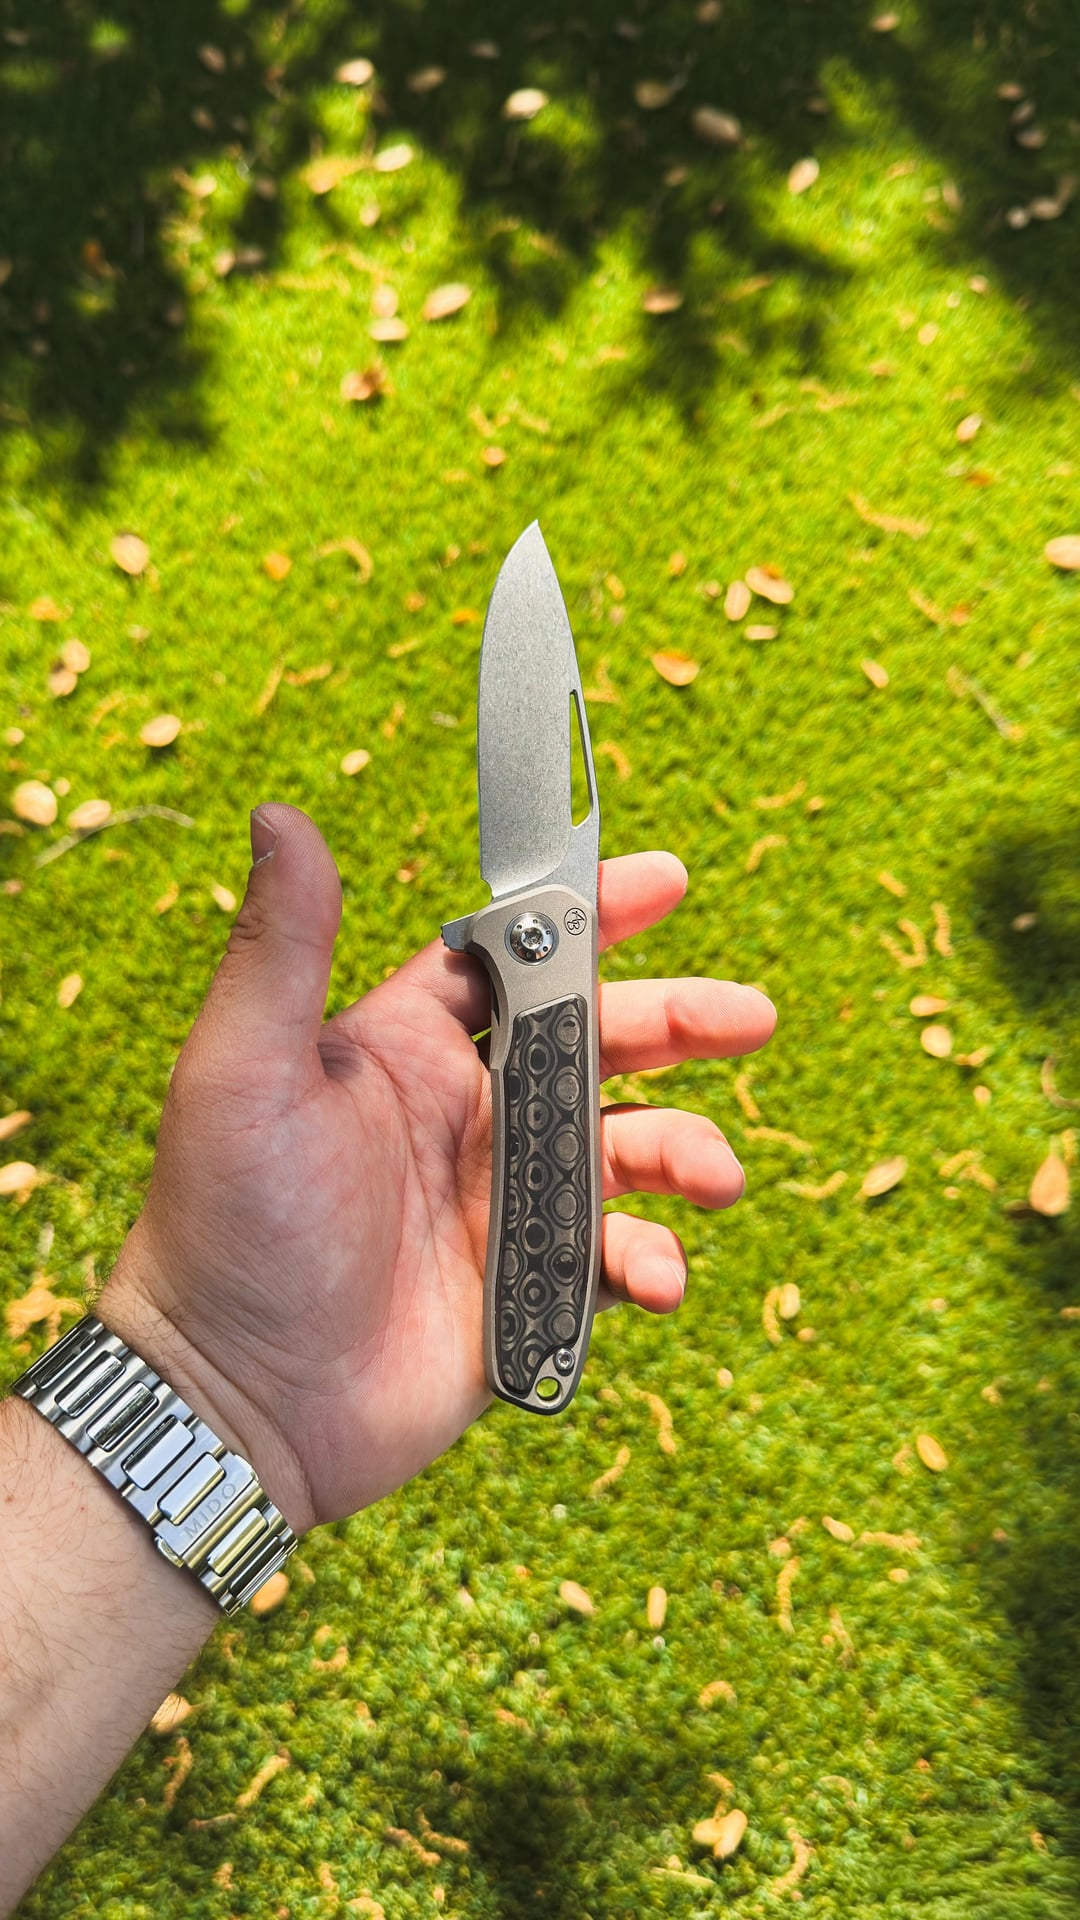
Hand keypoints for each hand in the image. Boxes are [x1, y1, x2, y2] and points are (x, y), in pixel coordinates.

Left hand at [100, 805, 774, 1535]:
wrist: (234, 1405)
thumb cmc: (223, 1227)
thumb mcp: (243, 1071)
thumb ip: (282, 947)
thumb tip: (280, 815)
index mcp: (404, 1048)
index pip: (514, 958)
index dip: (590, 917)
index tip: (665, 882)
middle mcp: (463, 1116)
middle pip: (596, 1042)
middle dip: (676, 1023)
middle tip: (748, 1016)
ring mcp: (496, 1205)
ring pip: (623, 1151)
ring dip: (681, 1150)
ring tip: (713, 1174)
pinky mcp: (522, 1291)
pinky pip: (612, 1259)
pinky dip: (648, 1260)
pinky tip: (654, 1275)